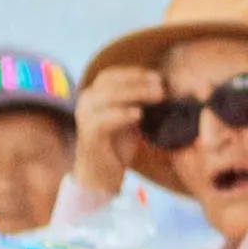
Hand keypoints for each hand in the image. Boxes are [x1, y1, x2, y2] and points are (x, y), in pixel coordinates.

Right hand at [72, 64, 158, 203]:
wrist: (100, 175)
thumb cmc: (117, 145)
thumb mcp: (130, 117)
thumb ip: (138, 101)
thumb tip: (163, 84)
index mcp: (93, 96)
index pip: (111, 74)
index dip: (134, 72)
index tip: (157, 76)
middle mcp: (85, 103)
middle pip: (110, 82)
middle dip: (138, 81)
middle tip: (161, 86)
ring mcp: (84, 118)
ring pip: (107, 97)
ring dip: (135, 93)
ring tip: (158, 96)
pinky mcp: (88, 136)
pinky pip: (103, 121)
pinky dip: (122, 115)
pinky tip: (139, 115)